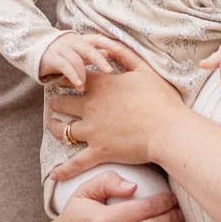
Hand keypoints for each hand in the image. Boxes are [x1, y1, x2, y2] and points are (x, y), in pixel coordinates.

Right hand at [38, 31, 118, 90]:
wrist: (37, 50)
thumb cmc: (64, 53)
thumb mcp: (79, 52)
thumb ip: (94, 53)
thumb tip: (113, 54)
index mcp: (81, 40)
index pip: (98, 39)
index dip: (110, 43)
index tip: (121, 51)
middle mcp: (72, 42)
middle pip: (88, 48)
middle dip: (99, 59)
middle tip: (109, 71)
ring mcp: (61, 49)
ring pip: (76, 59)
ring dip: (83, 74)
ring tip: (86, 86)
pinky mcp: (52, 58)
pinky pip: (65, 67)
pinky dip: (73, 76)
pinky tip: (78, 86)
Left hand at [46, 40, 182, 177]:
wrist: (168, 130)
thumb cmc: (161, 100)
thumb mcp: (144, 70)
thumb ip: (125, 55)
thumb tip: (109, 45)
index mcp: (102, 85)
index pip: (75, 77)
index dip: (67, 77)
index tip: (62, 79)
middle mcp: (91, 106)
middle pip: (63, 102)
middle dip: (56, 101)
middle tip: (54, 102)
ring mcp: (93, 130)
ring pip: (63, 129)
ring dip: (54, 127)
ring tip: (52, 126)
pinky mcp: (99, 151)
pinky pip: (76, 162)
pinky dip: (64, 170)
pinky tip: (55, 175)